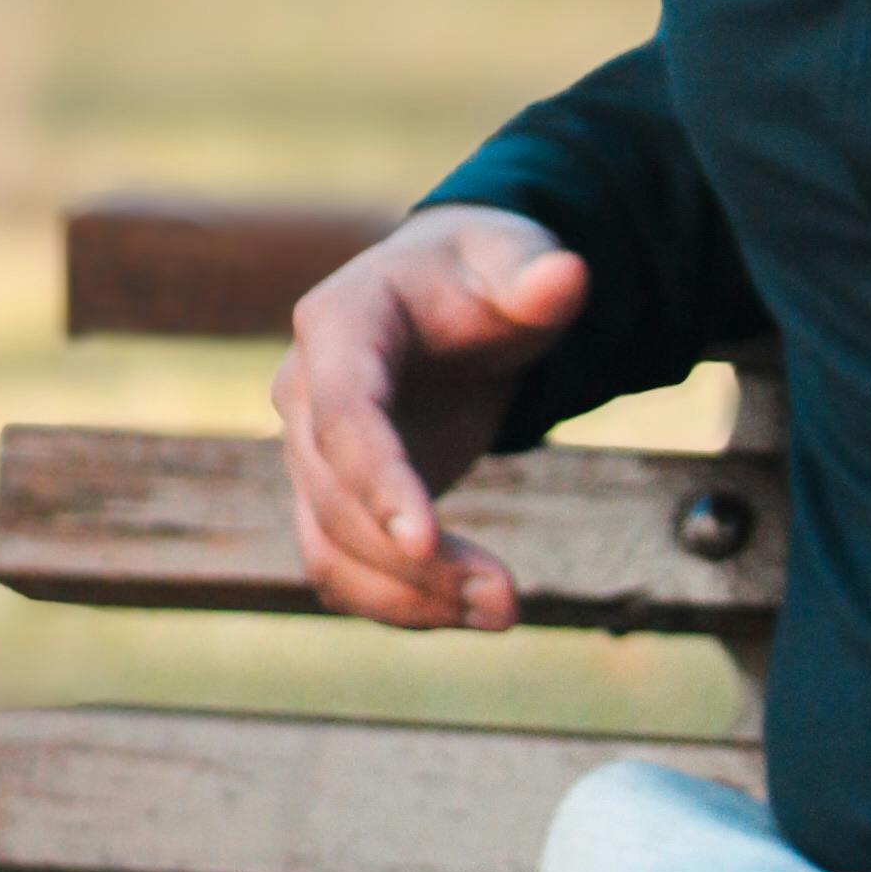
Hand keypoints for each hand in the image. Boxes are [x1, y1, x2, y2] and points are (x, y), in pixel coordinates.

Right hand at [273, 207, 588, 628]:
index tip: (425, 542)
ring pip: (331, 548)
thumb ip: (534, 273)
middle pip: (335, 498)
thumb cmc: (481, 273)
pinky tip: (473, 614)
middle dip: (415, 560)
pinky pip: (344, 570)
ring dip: (410, 596)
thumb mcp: (513, 257)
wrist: (450, 302)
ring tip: (503, 612)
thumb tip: (566, 278)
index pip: (344, 415)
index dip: (379, 481)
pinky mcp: (333, 500)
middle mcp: (304, 391)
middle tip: (508, 599)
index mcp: (338, 322)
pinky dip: (403, 604)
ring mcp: (311, 453)